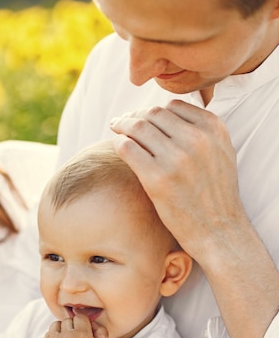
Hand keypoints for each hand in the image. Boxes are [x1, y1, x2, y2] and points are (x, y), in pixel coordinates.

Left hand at [42, 314, 107, 337]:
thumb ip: (100, 328)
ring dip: (62, 330)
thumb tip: (89, 320)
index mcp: (82, 336)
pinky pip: (48, 333)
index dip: (85, 325)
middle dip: (73, 328)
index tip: (86, 334)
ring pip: (56, 324)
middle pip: (68, 320)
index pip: (80, 317)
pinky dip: (54, 337)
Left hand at [110, 100, 244, 262]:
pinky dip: (119, 143)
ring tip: (116, 130)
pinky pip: (128, 148)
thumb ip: (202, 132)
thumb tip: (168, 114)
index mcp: (213, 129)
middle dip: (135, 116)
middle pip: (153, 114)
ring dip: (122, 125)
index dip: (153, 112)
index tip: (142, 118)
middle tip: (122, 122)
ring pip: (138, 127)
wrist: (219, 231)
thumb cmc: (215, 195)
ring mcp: (176, 158)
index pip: (173, 107)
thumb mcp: (221, 153)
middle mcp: (196, 139)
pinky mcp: (157, 178)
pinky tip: (117, 147)